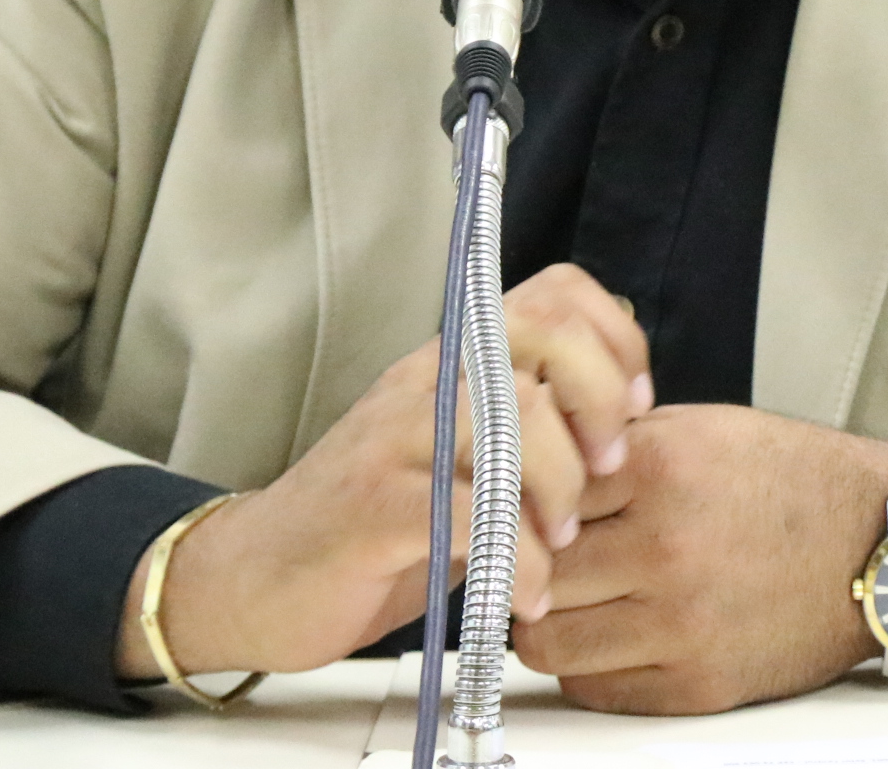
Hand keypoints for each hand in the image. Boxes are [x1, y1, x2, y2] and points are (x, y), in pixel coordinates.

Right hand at [119, 263, 650, 681]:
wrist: (255, 579)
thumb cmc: (378, 526)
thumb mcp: (467, 461)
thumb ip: (532, 429)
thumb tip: (623, 401)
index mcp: (455, 358)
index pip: (557, 293)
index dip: (615, 342)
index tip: (633, 410)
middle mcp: (426, 378)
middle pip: (546, 336)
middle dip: (600, 405)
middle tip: (609, 473)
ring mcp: (395, 436)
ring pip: (514, 418)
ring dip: (561, 488)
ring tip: (558, 544)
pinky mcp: (374, 504)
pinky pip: (475, 512)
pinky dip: (521, 561)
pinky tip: (525, 594)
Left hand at [515, 403, 887, 714]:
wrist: (879, 546)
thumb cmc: (796, 482)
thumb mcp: (705, 428)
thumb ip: (620, 447)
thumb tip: (544, 465)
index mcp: (662, 470)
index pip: (535, 489)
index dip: (521, 499)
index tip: (519, 507)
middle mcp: (665, 548)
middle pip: (530, 570)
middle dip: (526, 564)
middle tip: (533, 560)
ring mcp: (679, 624)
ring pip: (545, 642)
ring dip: (545, 624)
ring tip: (567, 604)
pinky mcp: (695, 684)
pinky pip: (593, 690)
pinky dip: (587, 668)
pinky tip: (609, 636)